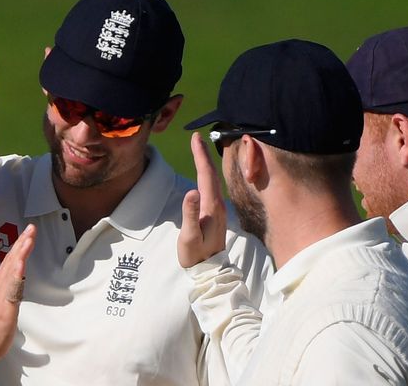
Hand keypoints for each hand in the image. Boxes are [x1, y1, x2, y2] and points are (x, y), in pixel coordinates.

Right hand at [0, 223, 35, 361]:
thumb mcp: (3, 305)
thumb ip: (9, 293)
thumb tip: (15, 287)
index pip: (10, 261)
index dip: (19, 247)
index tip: (27, 235)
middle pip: (11, 258)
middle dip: (22, 242)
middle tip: (31, 229)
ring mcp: (1, 292)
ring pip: (12, 266)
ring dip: (21, 250)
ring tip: (28, 237)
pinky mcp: (5, 301)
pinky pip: (12, 283)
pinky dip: (16, 270)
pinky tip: (22, 260)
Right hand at [178, 132, 227, 267]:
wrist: (209, 271)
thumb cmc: (196, 254)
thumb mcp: (189, 236)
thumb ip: (190, 214)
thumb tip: (191, 191)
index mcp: (211, 207)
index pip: (205, 175)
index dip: (200, 156)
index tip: (195, 138)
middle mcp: (218, 205)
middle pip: (211, 174)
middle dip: (203, 154)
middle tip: (196, 137)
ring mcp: (218, 209)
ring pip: (212, 180)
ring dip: (205, 163)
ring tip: (199, 149)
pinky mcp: (215, 214)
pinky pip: (211, 187)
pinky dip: (206, 174)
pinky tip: (203, 173)